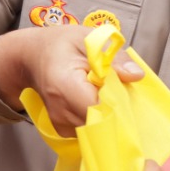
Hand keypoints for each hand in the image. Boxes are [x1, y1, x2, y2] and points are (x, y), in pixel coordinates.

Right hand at [0, 26, 143, 135]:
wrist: (33, 57)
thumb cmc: (62, 45)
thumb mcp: (89, 38)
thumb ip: (113, 56)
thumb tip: (136, 75)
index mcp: (65, 84)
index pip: (99, 108)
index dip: (118, 103)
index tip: (125, 91)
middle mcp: (60, 111)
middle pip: (101, 122)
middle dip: (116, 109)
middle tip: (117, 88)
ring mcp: (60, 124)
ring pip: (97, 128)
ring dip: (108, 113)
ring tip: (103, 92)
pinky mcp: (63, 131)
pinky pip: (90, 130)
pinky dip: (98, 118)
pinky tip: (95, 100)